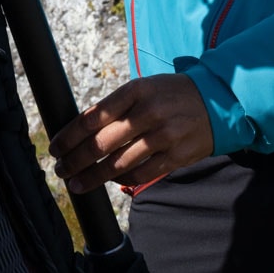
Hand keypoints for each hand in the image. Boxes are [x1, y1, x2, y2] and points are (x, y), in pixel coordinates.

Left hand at [48, 74, 214, 194]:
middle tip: (61, 170)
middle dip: (75, 160)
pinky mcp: (178, 156)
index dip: (69, 136)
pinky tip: (110, 182)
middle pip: (101, 143)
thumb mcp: (143, 88)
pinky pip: (142, 174)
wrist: (218, 101)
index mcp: (135, 91)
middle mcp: (148, 112)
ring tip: (77, 184)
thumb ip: (116, 107)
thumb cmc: (170, 95)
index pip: (92, 117)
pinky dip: (122, 180)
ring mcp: (164, 136)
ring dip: (93, 177)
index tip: (56, 148)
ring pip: (119, 163)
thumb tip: (81, 131)